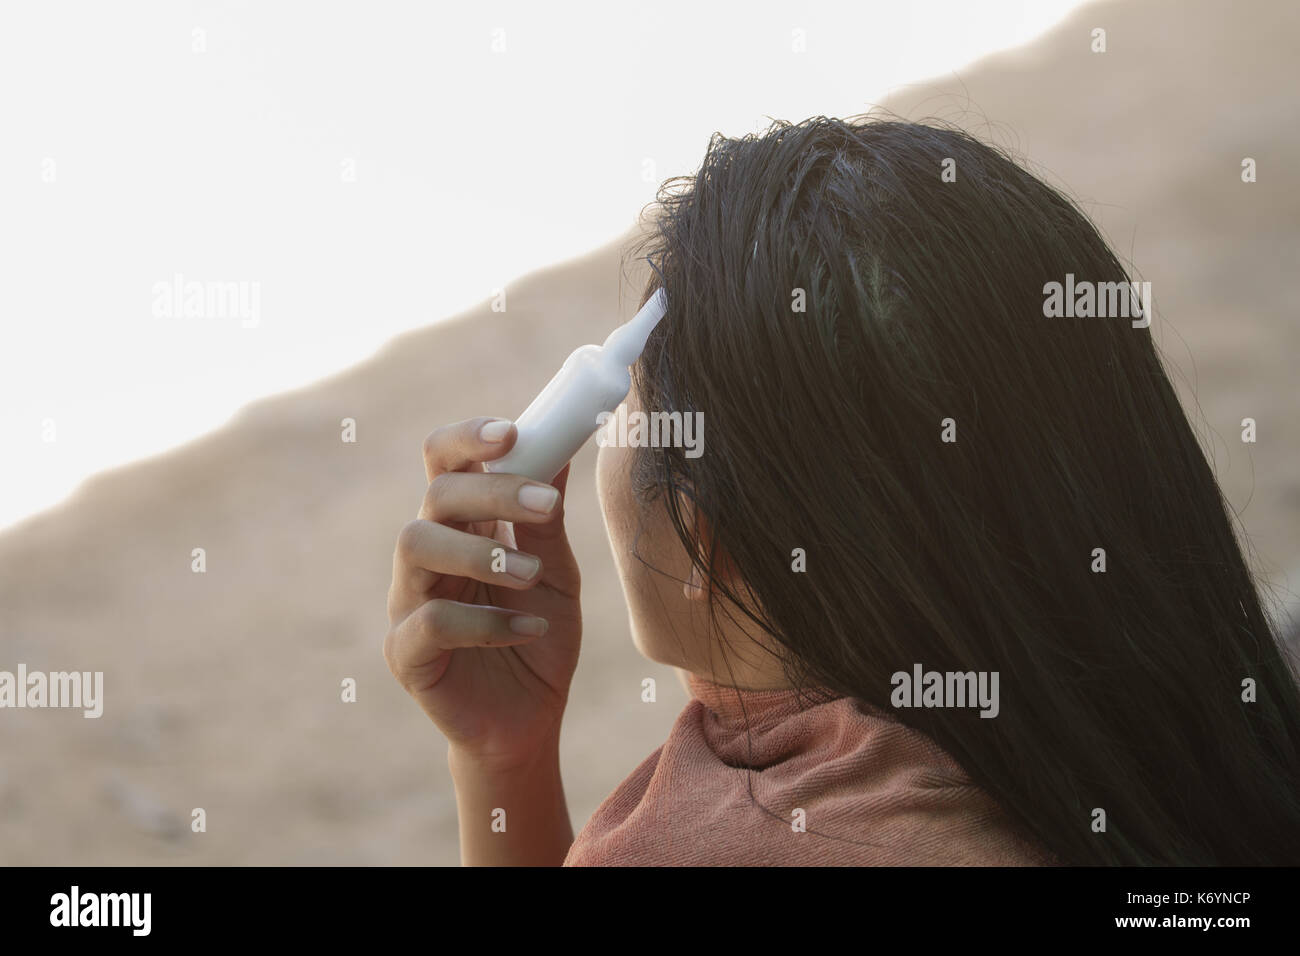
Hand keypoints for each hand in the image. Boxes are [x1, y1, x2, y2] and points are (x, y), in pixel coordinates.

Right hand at [384, 417, 581, 767]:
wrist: (529, 718)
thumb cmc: (537, 631)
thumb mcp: (556, 572)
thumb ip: (547, 520)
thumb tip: (560, 452)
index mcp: (460, 525)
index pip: (444, 462)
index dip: (468, 439)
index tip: (512, 432)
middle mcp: (426, 555)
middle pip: (435, 496)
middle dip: (491, 492)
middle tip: (546, 504)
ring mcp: (408, 602)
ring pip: (416, 546)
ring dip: (481, 552)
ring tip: (531, 574)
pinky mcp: (406, 653)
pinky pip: (431, 623)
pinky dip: (486, 621)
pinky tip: (528, 627)